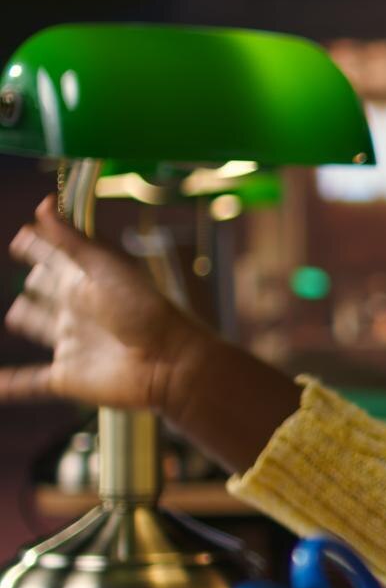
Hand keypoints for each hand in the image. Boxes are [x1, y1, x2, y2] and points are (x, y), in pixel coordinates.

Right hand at [2, 197, 206, 412]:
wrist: (168, 362)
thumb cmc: (144, 309)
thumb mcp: (105, 268)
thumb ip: (72, 240)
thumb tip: (44, 202)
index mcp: (88, 283)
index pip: (56, 260)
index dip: (39, 246)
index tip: (24, 234)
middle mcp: (78, 312)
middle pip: (49, 293)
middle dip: (37, 283)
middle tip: (31, 274)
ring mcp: (73, 345)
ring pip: (42, 328)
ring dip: (28, 321)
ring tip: (15, 314)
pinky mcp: (67, 377)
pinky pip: (32, 383)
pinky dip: (12, 386)